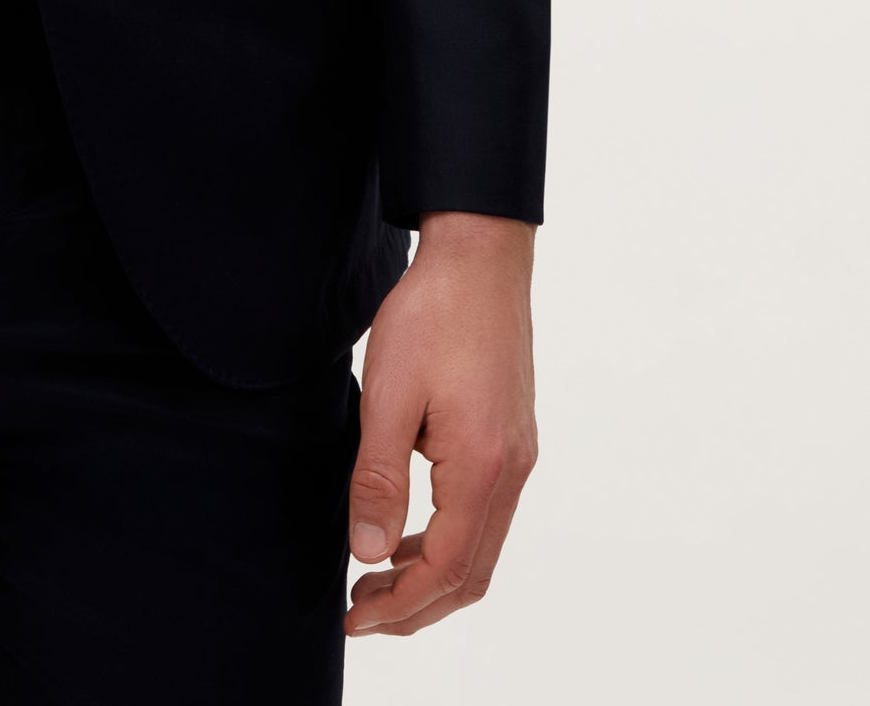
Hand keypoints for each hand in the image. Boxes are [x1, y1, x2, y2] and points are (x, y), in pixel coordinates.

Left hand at [344, 210, 537, 638]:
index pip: (448, 569)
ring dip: (431, 574)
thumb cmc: (432, 315)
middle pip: (472, 573)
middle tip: (361, 610)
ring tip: (375, 575)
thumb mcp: (388, 395)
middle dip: (417, 605)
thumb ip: (379, 479)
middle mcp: (511, 470)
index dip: (402, 605)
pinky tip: (408, 528)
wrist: (478, 255)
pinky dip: (447, 539)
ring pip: (481, 546)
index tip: (356, 617)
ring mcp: (517, 454)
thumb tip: (368, 553)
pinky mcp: (511, 437)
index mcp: (483, 466)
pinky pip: (484, 513)